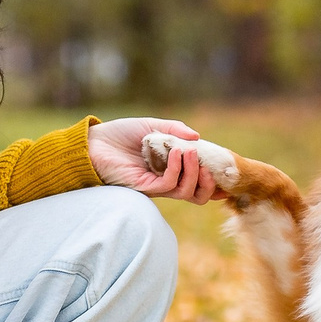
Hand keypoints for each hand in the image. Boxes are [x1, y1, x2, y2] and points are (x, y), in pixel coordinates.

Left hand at [89, 117, 219, 203]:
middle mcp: (166, 181)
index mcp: (171, 169)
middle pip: (197, 195)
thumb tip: (197, 137)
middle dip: (209, 183)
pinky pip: (168, 184)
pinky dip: (177, 169)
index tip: (227, 170)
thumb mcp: (152, 126)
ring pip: (186, 192)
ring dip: (194, 172)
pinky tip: (176, 152)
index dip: (215, 181)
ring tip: (190, 151)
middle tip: (210, 166)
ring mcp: (155, 186)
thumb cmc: (120, 135)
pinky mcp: (144, 188)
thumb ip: (175, 130)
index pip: (198, 182)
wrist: (93, 143)